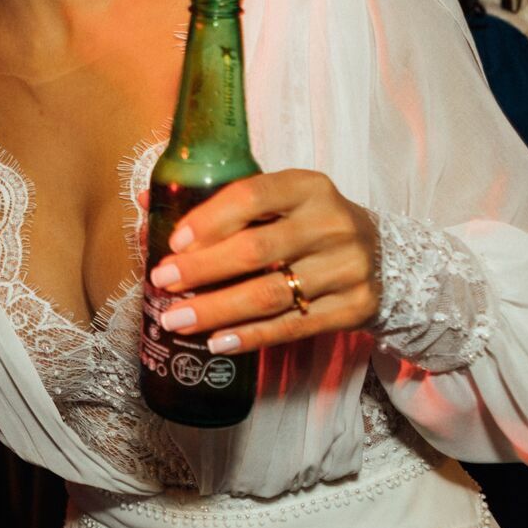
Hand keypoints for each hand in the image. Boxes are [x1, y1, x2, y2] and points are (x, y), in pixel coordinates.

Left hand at [145, 169, 379, 355]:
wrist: (382, 256)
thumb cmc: (308, 224)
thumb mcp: (278, 201)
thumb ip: (220, 204)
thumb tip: (145, 202)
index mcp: (308, 187)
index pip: (252, 196)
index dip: (209, 219)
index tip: (174, 242)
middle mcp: (332, 223)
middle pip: (256, 249)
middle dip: (202, 269)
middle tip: (162, 282)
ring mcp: (347, 267)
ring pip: (271, 293)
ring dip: (217, 309)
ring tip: (176, 320)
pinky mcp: (355, 307)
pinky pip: (293, 326)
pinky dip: (251, 336)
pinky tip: (217, 341)